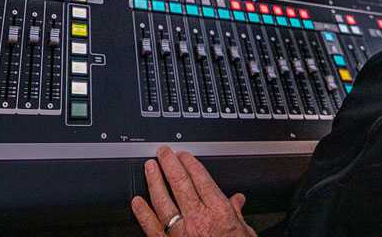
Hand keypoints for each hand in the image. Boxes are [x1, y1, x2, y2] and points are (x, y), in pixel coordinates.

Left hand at [131, 146, 255, 236]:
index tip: (184, 155)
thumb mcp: (245, 234)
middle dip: (170, 164)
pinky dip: (143, 214)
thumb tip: (238, 200)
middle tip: (163, 152)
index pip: (201, 179)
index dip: (191, 163)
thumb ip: (238, 215)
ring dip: (155, 182)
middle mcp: (198, 220)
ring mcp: (181, 234)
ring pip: (163, 201)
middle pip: (180, 184)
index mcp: (219, 214)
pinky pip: (152, 228)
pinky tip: (137, 202)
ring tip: (150, 167)